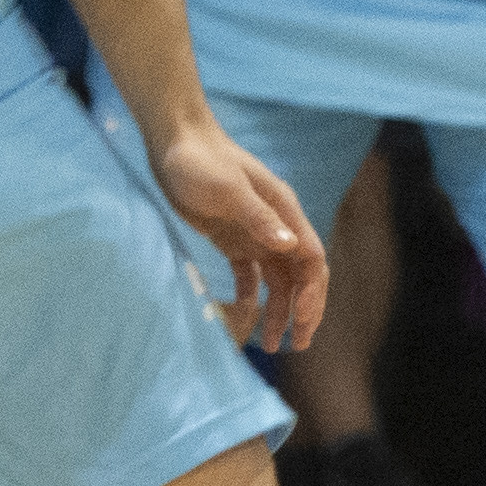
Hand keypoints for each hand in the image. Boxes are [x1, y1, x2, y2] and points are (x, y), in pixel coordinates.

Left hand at [148, 112, 326, 354]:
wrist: (172, 141)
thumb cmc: (200, 161)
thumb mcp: (228, 189)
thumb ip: (258, 217)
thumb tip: (289, 246)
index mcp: (284, 212)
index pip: (311, 259)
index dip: (312, 292)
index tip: (301, 320)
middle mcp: (276, 225)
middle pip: (300, 276)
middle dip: (303, 310)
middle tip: (297, 345)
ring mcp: (254, 233)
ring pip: (276, 280)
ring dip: (278, 311)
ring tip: (271, 343)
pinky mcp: (231, 238)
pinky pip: (249, 275)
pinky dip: (250, 296)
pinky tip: (244, 315)